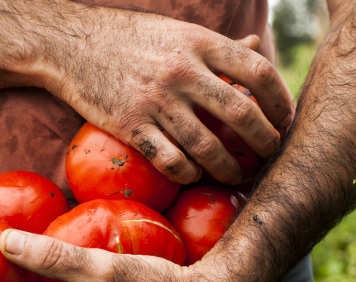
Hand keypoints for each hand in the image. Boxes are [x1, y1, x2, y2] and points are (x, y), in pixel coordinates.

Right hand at [35, 6, 294, 184]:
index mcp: (199, 43)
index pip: (258, 71)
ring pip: (207, 145)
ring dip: (229, 167)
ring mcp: (155, 100)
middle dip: (264, 141)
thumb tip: (257, 46)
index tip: (284, 120)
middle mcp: (182, 71)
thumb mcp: (177, 31)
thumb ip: (218, 45)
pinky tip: (194, 175)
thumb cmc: (130, 38)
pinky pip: (169, 160)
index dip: (280, 101)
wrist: (71, 45)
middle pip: (241, 113)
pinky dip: (187, 174)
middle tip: (269, 155)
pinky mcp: (130, 126)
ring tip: (237, 175)